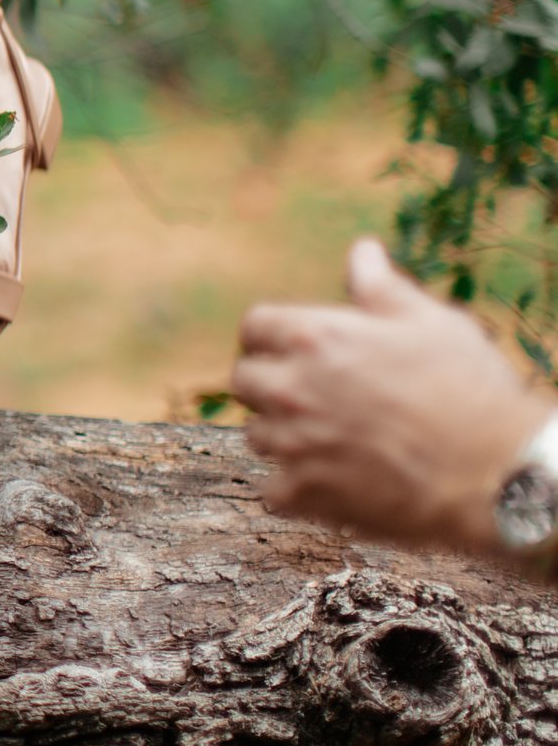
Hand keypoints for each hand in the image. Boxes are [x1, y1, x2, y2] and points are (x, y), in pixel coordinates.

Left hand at [232, 238, 555, 559]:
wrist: (500, 473)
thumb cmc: (470, 391)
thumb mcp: (432, 323)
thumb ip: (382, 288)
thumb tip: (362, 251)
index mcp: (315, 337)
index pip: (255, 326)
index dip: (273, 336)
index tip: (292, 349)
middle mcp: (292, 388)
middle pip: (245, 381)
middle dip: (272, 385)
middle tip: (312, 397)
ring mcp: (294, 443)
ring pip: (257, 436)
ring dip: (284, 438)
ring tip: (331, 441)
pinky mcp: (305, 494)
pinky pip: (273, 493)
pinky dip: (294, 492)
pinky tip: (329, 484)